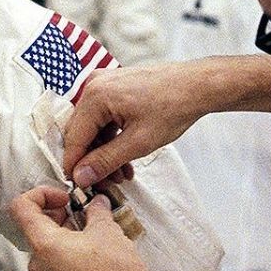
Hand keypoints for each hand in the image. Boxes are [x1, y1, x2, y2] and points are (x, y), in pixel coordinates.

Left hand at [9, 186, 147, 270]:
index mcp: (44, 245)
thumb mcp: (108, 233)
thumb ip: (96, 211)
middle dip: (60, 216)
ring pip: (46, 246)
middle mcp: (38, 264)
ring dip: (66, 235)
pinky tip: (90, 253)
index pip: (21, 207)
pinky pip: (53, 264)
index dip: (41, 194)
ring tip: (90, 235)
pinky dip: (68, 252)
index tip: (63, 198)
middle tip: (82, 214)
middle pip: (36, 227)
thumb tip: (96, 203)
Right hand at [63, 63, 204, 187]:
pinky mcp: (113, 86)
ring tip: (122, 173)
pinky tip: (125, 156)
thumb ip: (105, 161)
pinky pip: (103, 116)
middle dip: (93, 160)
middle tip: (107, 182)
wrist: (196, 86)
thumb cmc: (172, 107)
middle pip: (82, 131)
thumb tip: (80, 177)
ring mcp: (103, 83)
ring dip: (104, 151)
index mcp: (95, 95)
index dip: (75, 165)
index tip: (79, 186)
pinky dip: (112, 137)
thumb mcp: (138, 142)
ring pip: (93, 126)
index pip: (74, 138)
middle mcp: (94, 85)